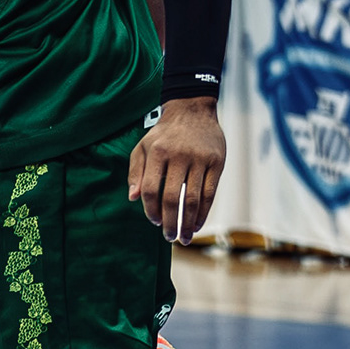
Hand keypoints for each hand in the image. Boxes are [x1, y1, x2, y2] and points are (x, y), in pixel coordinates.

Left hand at [129, 98, 225, 242]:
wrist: (192, 110)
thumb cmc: (164, 134)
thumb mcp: (143, 146)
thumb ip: (135, 171)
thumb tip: (132, 198)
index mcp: (157, 152)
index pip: (150, 188)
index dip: (150, 209)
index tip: (154, 221)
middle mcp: (178, 155)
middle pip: (172, 197)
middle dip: (169, 222)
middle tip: (169, 237)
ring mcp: (200, 159)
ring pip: (193, 199)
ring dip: (188, 223)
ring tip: (184, 238)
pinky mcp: (217, 162)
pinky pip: (210, 193)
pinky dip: (203, 213)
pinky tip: (197, 225)